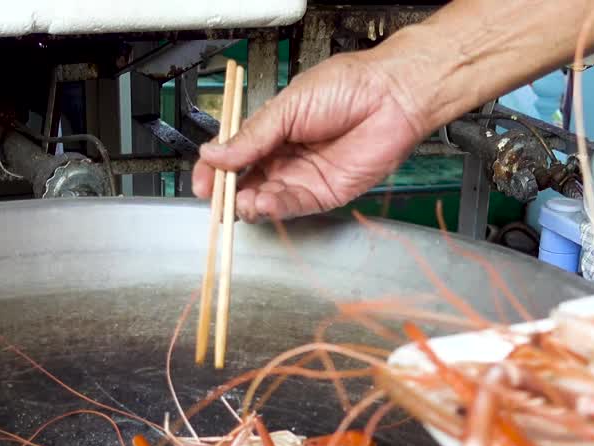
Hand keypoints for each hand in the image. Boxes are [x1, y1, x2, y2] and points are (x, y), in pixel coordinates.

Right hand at [192, 51, 429, 222]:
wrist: (391, 98)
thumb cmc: (347, 88)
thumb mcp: (287, 106)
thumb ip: (252, 135)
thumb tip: (213, 154)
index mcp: (272, 130)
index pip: (235, 155)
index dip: (215, 170)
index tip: (201, 181)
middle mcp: (285, 156)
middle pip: (246, 182)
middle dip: (228, 192)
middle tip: (216, 197)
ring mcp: (303, 177)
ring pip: (265, 198)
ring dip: (249, 203)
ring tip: (240, 200)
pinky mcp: (323, 194)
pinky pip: (292, 206)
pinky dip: (274, 209)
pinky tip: (261, 204)